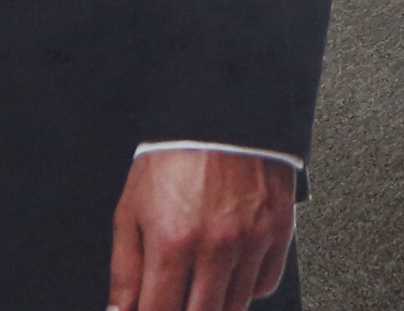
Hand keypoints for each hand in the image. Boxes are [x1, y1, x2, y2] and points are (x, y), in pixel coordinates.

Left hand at [108, 148, 295, 310]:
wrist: (222, 112)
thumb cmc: (173, 157)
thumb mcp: (131, 210)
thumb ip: (125, 269)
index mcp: (172, 243)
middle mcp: (215, 247)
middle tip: (175, 301)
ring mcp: (252, 241)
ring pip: (235, 307)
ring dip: (214, 306)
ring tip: (199, 290)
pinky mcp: (279, 230)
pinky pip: (265, 284)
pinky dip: (247, 289)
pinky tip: (229, 273)